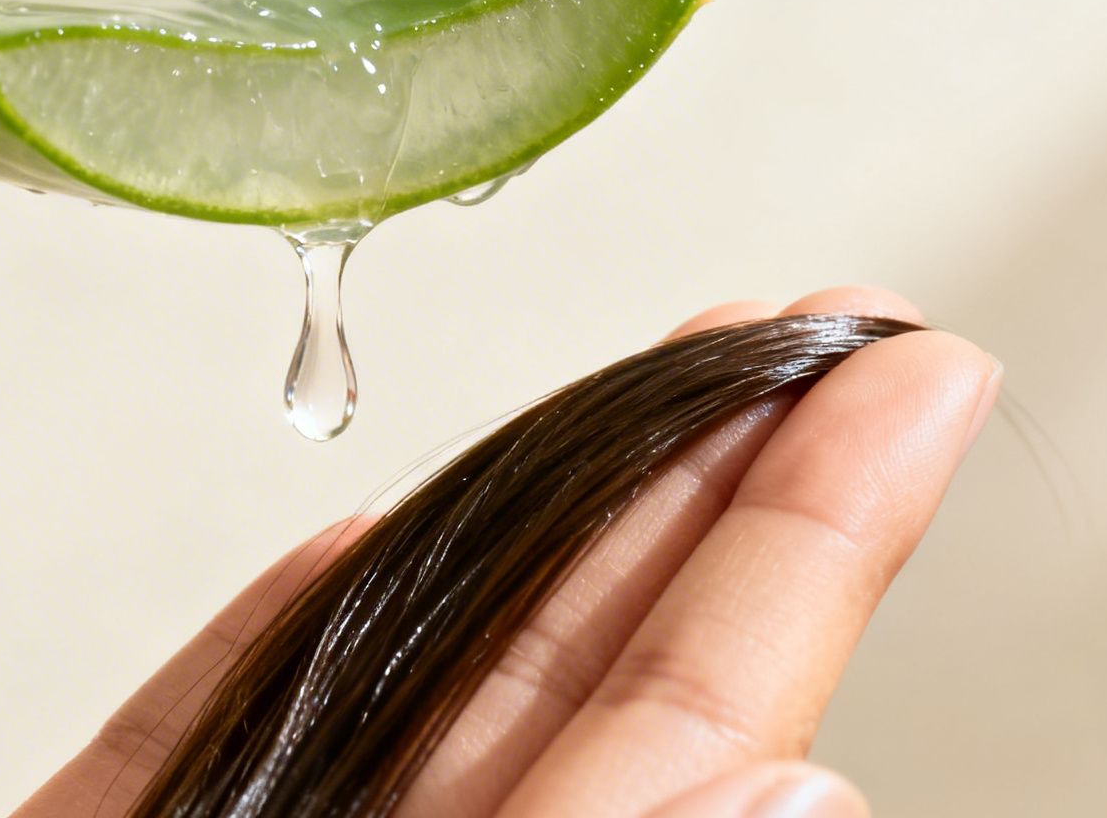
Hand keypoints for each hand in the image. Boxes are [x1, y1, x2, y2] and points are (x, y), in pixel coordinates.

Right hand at [23, 287, 999, 817]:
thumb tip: (795, 782)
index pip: (695, 721)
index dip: (807, 546)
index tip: (906, 383)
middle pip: (568, 667)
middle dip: (686, 481)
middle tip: (799, 335)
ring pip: (408, 675)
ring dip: (518, 520)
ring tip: (646, 389)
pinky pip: (199, 730)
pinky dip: (273, 633)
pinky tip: (353, 541)